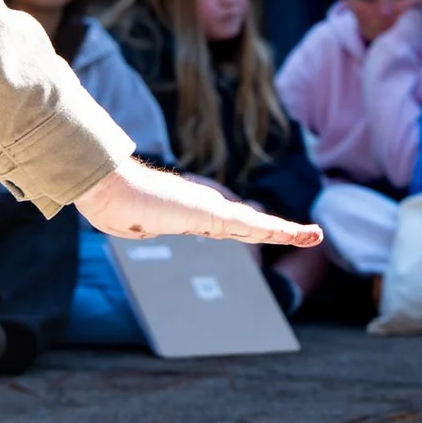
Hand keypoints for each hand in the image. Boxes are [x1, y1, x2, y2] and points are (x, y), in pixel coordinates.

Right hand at [75, 161, 321, 247]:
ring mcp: (210, 210)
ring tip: (313, 235)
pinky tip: (297, 235)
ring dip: (286, 232)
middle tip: (308, 233)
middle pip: (250, 224)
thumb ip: (142, 227)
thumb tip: (143, 226)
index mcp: (188, 213)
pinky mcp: (212, 213)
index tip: (270, 232)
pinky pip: (252, 225)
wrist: (108, 187)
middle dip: (278, 230)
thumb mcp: (130, 225)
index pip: (227, 225)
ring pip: (257, 224)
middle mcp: (205, 208)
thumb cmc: (112, 204)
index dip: (251, 229)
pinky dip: (277, 231)